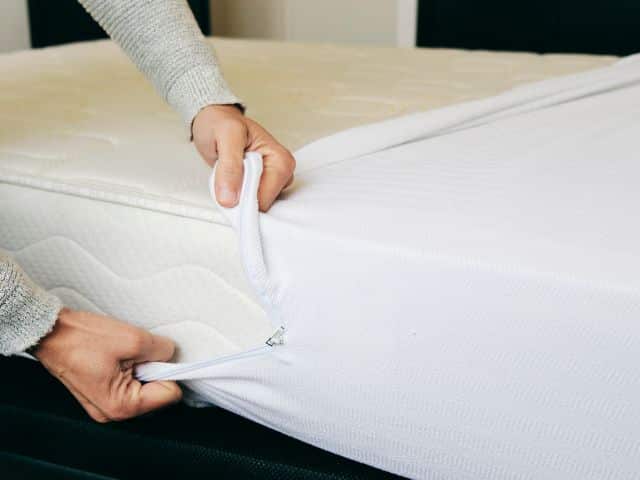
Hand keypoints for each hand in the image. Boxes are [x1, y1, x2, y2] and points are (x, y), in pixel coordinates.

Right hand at [34, 308, 181, 422]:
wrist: (50, 332)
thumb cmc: (81, 338)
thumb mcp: (133, 339)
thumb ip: (162, 351)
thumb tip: (172, 355)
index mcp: (121, 406)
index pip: (169, 394)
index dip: (169, 371)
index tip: (158, 356)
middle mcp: (113, 412)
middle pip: (158, 392)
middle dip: (153, 369)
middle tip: (135, 353)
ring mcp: (107, 404)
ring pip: (145, 386)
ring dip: (141, 366)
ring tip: (123, 353)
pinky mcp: (104, 392)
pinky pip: (131, 382)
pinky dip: (131, 367)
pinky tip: (118, 356)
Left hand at [192, 105, 295, 211]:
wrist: (213, 121)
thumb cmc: (221, 124)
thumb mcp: (226, 136)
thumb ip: (229, 167)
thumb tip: (230, 199)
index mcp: (281, 160)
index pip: (265, 198)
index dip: (242, 196)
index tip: (227, 184)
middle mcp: (282, 172)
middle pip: (262, 204)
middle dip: (240, 196)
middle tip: (227, 174)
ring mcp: (273, 180)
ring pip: (257, 206)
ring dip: (237, 196)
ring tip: (229, 174)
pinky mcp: (263, 186)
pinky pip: (251, 203)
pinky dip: (237, 197)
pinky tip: (232, 180)